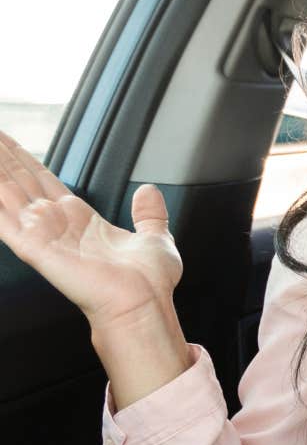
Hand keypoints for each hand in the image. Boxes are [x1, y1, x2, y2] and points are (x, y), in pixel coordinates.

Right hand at [0, 129, 189, 406]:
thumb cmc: (149, 282)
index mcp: (79, 219)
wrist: (144, 302)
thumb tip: (149, 191)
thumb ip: (149, 213)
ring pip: (8, 194)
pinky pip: (5, 221)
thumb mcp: (154, 237)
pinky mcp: (35, 248)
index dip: (26, 160)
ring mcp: (43, 235)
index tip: (9, 142)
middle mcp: (56, 224)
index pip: (43, 181)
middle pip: (21, 182)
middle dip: (3, 157)